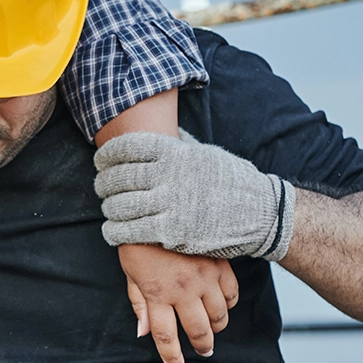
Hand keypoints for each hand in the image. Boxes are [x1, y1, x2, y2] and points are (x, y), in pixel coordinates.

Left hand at [95, 131, 294, 260]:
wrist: (261, 213)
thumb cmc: (233, 181)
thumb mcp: (206, 153)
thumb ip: (180, 144)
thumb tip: (163, 129)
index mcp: (175, 153)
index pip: (127, 147)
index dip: (107, 154)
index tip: (101, 160)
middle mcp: (169, 176)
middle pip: (120, 177)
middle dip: (104, 183)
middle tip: (101, 187)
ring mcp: (170, 205)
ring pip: (122, 206)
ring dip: (109, 208)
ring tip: (108, 209)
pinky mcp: (172, 232)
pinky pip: (132, 232)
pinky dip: (116, 232)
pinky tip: (112, 232)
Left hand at [117, 243, 239, 362]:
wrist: (161, 203)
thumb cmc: (140, 239)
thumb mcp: (130, 271)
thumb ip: (139, 303)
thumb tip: (143, 332)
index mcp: (157, 293)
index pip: (165, 336)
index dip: (172, 357)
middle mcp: (183, 290)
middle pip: (198, 331)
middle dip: (201, 346)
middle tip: (203, 350)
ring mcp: (205, 277)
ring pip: (219, 316)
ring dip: (216, 327)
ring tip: (212, 328)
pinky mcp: (220, 264)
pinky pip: (232, 294)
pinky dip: (229, 304)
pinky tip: (222, 304)